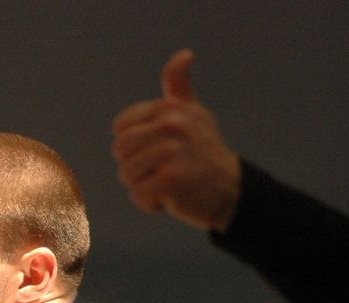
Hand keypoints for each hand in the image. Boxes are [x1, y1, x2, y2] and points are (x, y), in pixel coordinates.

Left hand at [111, 49, 241, 231]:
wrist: (229, 186)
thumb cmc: (203, 148)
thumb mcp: (192, 113)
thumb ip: (178, 86)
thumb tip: (184, 54)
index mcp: (169, 108)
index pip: (120, 128)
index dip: (132, 144)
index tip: (157, 147)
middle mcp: (171, 124)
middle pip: (120, 151)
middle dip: (133, 166)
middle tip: (161, 168)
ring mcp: (172, 151)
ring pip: (126, 174)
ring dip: (142, 185)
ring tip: (167, 181)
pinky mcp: (172, 178)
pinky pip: (138, 194)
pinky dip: (149, 202)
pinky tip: (170, 197)